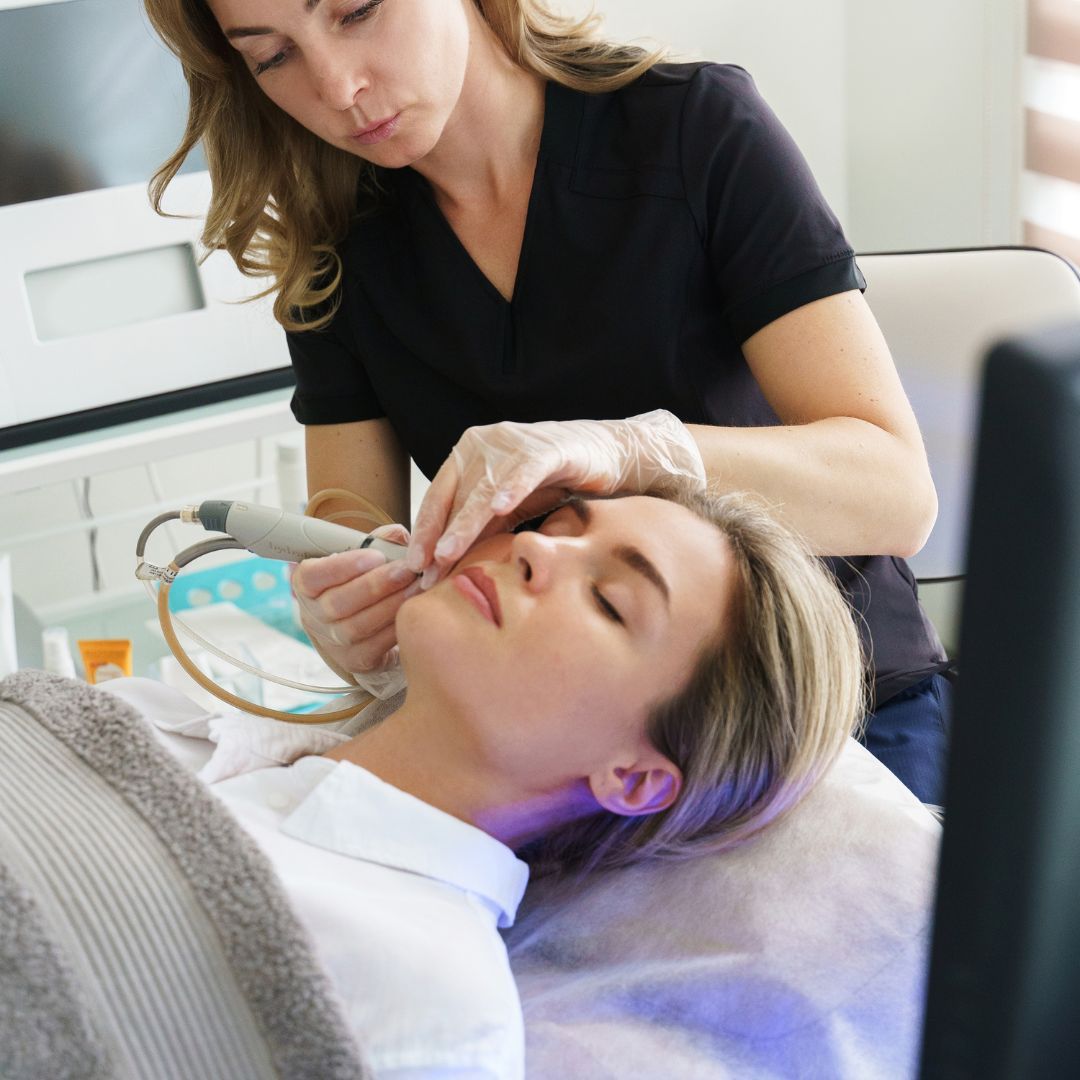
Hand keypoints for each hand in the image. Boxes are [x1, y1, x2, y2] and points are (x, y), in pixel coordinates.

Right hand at [291, 523, 417, 697]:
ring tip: (418, 586)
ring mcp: (333, 642)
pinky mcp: (357, 661)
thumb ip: (379, 542)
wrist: (366, 624)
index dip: (342, 566)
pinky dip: (397, 626)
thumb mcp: (366, 557)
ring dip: (392, 604)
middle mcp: (314, 616)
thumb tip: (396, 534)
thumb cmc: (363, 581)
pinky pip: (376, 646)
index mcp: (307, 585)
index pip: (313, 576)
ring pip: (358, 626)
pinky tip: (415, 610)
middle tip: (408, 569)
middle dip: (376, 585)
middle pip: (339, 603)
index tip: (376, 555)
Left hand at [407, 410, 706, 585]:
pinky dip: (510, 489)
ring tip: (447, 552)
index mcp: (466, 456)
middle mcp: (482, 444)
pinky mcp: (545, 448)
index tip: (413, 568)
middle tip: (422, 571)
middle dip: (437, 537)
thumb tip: (445, 565)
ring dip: (464, 524)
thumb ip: (479, 527)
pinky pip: (523, 472)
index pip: (438, 499)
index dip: (423, 533)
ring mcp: (512, 444)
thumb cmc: (553, 481)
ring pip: (482, 490)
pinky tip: (499, 508)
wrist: (605, 454)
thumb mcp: (508, 508)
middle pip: (453, 496)